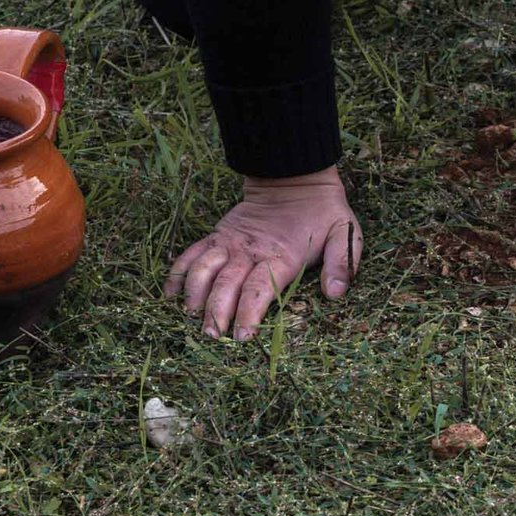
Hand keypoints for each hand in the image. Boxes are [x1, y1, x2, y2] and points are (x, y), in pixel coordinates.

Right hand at [164, 166, 362, 339]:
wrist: (294, 178)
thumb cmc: (322, 213)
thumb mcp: (345, 232)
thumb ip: (342, 262)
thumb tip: (335, 293)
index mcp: (281, 255)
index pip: (259, 288)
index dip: (249, 313)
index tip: (242, 337)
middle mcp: (250, 249)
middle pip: (226, 284)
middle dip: (216, 312)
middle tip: (212, 336)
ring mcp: (229, 241)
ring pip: (203, 268)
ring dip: (194, 294)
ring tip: (190, 319)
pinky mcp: (217, 235)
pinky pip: (192, 253)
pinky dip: (178, 273)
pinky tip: (170, 295)